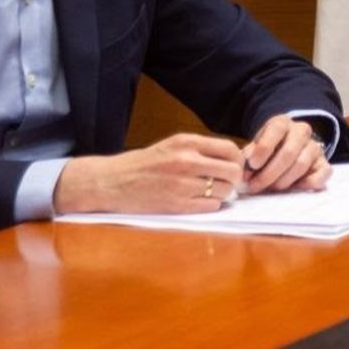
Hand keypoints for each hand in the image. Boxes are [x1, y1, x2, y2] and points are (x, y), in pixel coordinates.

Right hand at [54, 132, 243, 214]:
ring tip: (211, 192)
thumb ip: (199, 150)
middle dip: (234, 179)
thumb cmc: (143, 164)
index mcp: (186, 142)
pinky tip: (201, 201)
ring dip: (223, 193)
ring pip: (224, 190)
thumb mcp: (171, 146)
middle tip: (227, 183)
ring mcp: (182, 184)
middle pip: (232, 171)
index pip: (229, 148)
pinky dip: (211, 205)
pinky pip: (211, 206)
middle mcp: (187, 161)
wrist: (111, 182)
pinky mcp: (177, 205)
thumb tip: (231, 158)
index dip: (237, 160)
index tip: (234, 166)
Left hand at [241, 114, 329, 195]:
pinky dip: (310, 182)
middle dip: (269, 173)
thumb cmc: (268, 149)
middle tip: (255, 185)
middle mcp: (301, 131)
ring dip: (283, 181)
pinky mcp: (323, 162)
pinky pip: (323, 172)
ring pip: (302, 164)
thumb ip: (249, 156)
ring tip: (270, 188)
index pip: (276, 129)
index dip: (263, 148)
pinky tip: (296, 188)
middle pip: (288, 152)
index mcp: (282, 123)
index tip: (252, 165)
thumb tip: (246, 171)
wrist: (286, 147)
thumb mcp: (255, 146)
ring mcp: (314, 146)